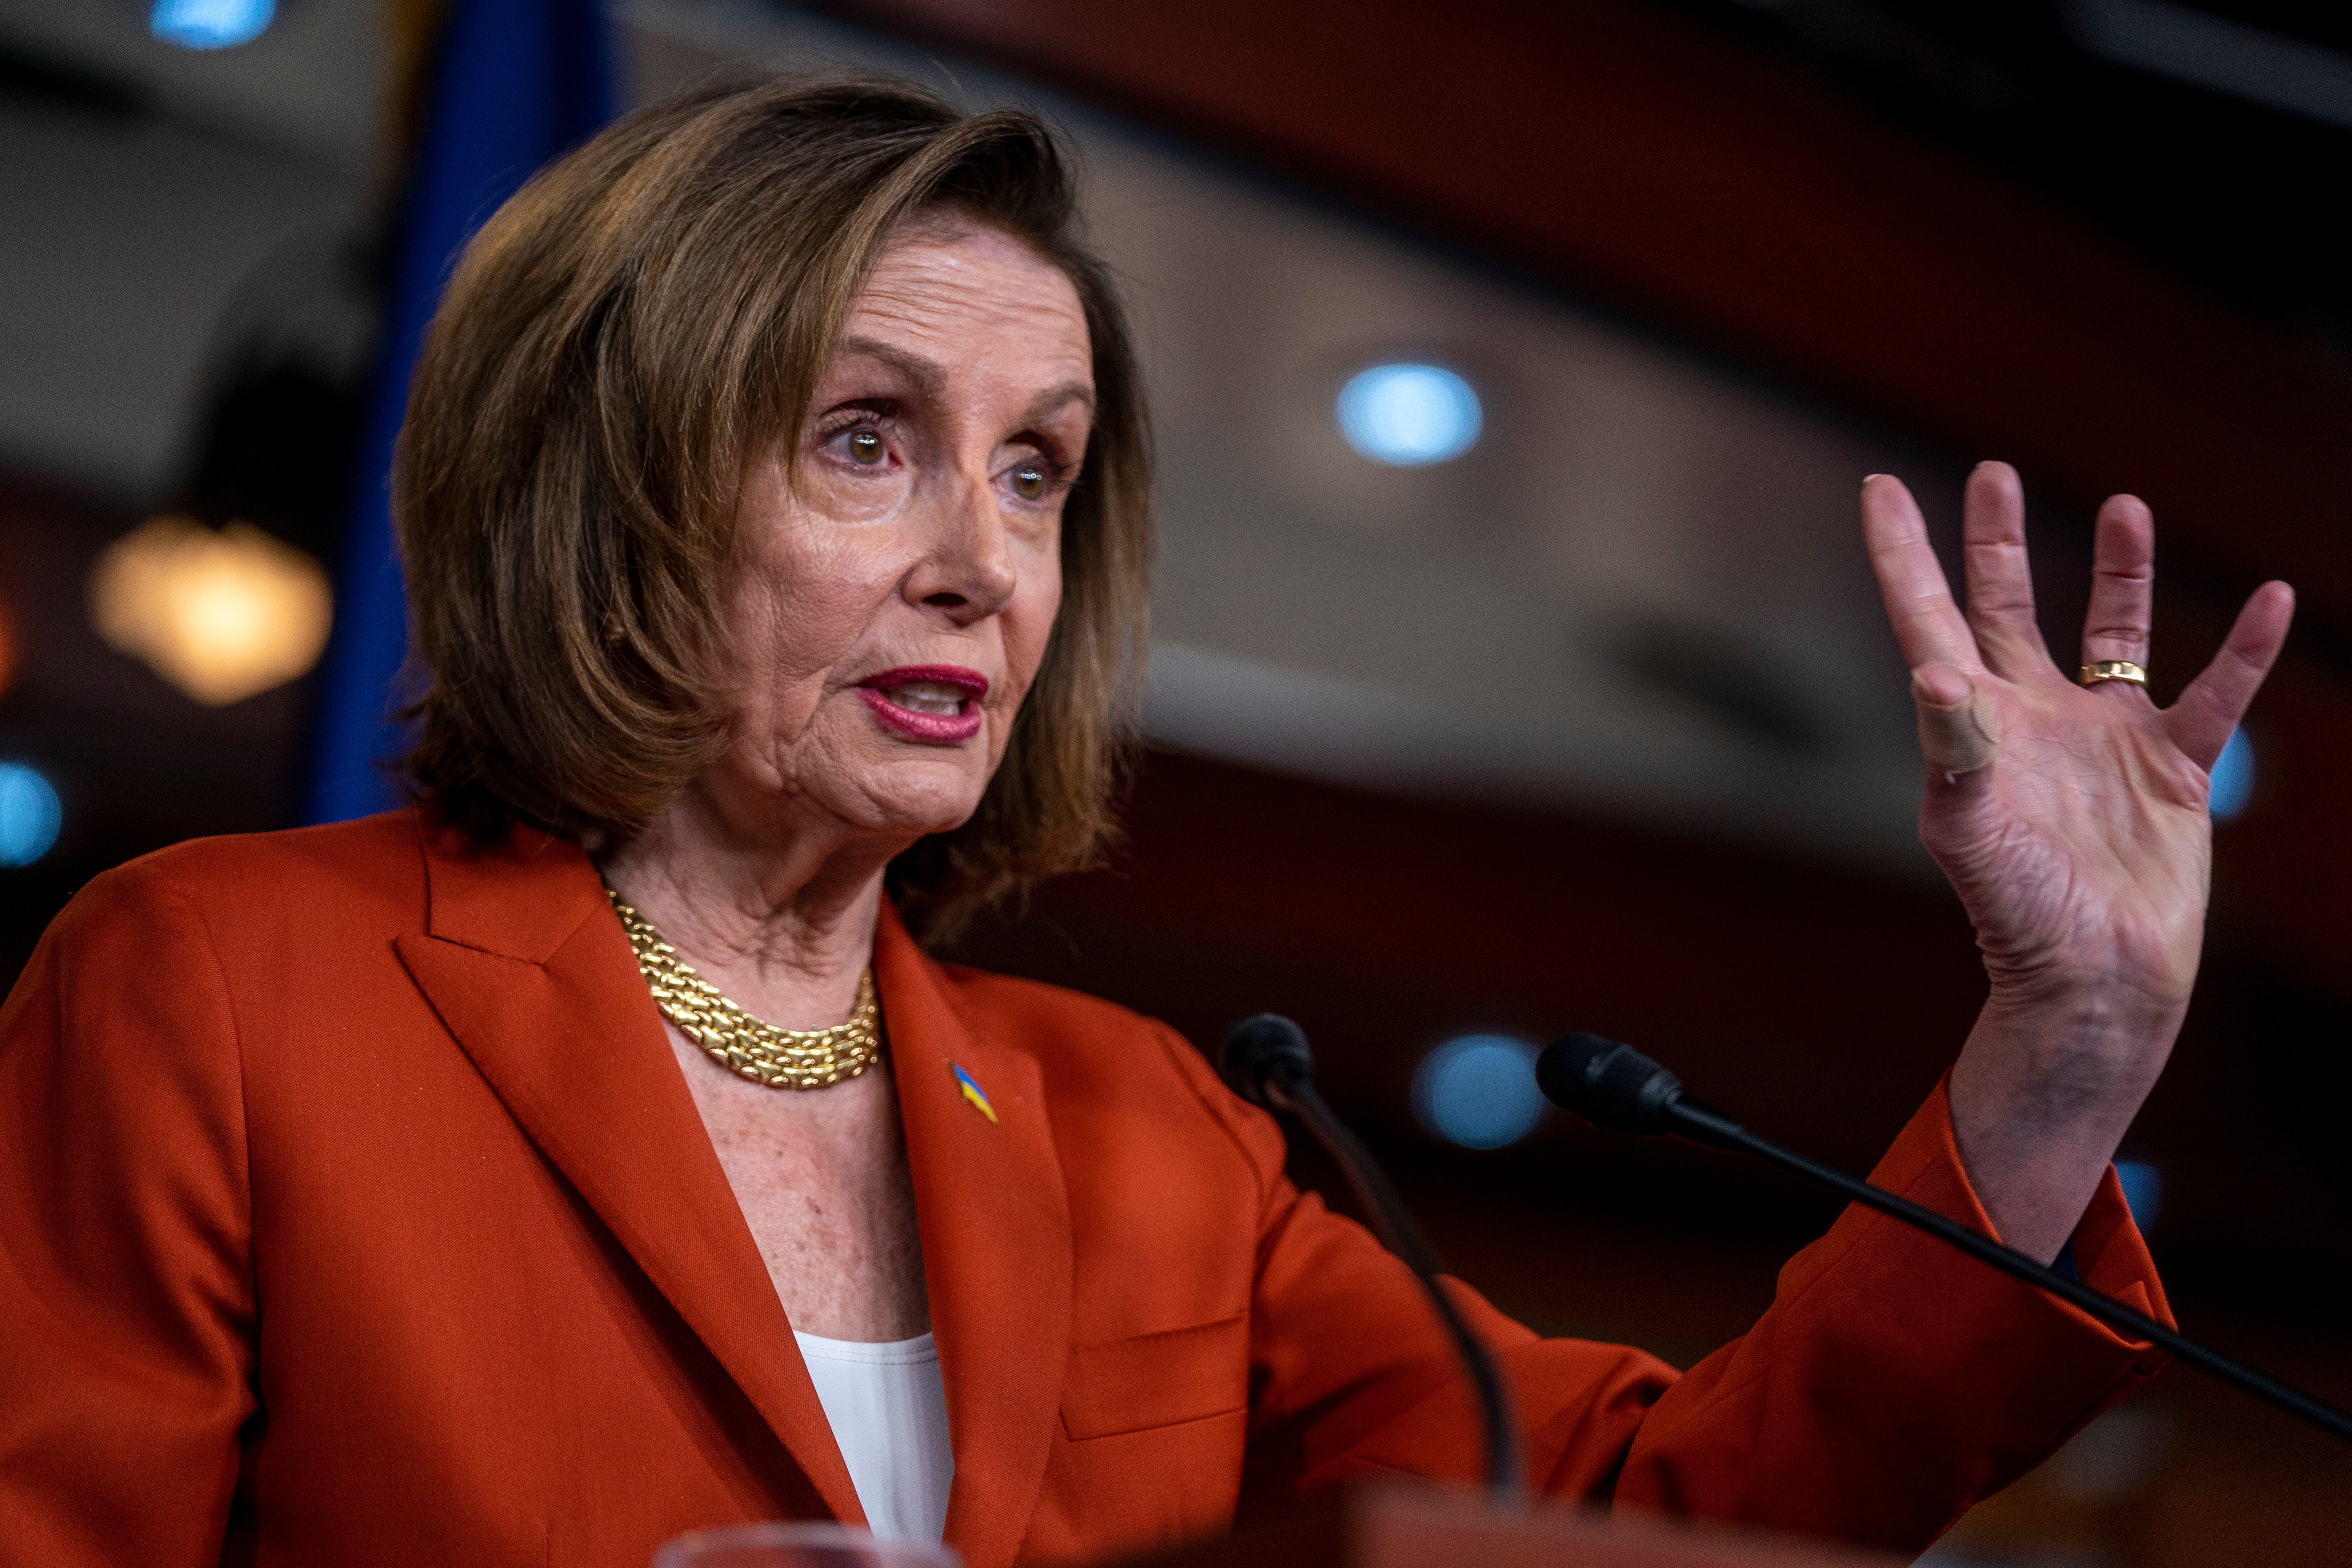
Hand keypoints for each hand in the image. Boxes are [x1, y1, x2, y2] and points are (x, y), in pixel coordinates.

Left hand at [1862, 463, 2292, 1260]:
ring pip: (2112, 633)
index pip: (1928, 616)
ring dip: (2119, 573)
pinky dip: (2245, 650)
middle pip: (2007, 606)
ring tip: (2125, 505)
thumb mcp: (1969, 829)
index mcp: (1975, 725)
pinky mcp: (2173, 769)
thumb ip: (1953, 747)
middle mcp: (2034, 719)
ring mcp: (2105, 739)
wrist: (2092, 982)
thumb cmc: (2017, 915)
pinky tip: (2270, 600)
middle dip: (1997, 540)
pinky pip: (2216, 693)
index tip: (1879, 488)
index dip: (1904, 554)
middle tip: (1991, 470)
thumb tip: (1932, 669)